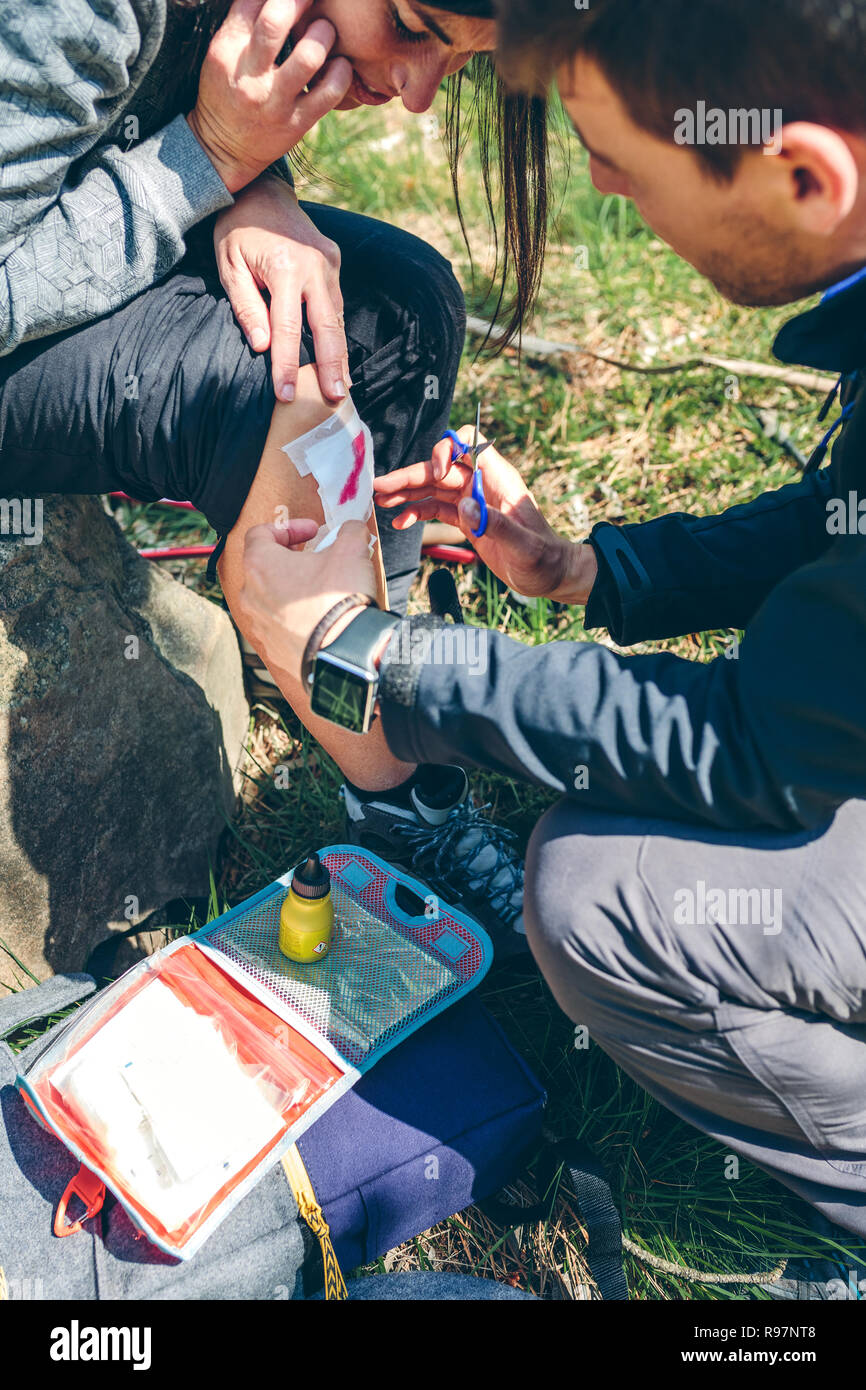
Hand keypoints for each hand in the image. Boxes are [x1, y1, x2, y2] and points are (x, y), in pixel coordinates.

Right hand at [187, 0, 351, 193]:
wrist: (223, 150)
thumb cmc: (226, 92)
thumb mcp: (223, 54)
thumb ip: (244, 22)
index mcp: (227, 50)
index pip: (252, 3)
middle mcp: (250, 76)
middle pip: (275, 22)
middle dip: (299, 1)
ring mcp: (275, 102)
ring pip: (308, 57)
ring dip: (323, 34)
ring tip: (326, 30)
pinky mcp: (297, 123)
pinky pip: (329, 93)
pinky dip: (341, 72)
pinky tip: (340, 64)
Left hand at [215, 178, 348, 401]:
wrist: (260, 189)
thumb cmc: (237, 230)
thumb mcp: (229, 266)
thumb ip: (246, 306)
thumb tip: (263, 346)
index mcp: (284, 267)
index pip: (287, 328)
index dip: (287, 364)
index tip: (287, 394)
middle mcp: (314, 266)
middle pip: (327, 327)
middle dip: (331, 366)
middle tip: (335, 398)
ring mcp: (329, 262)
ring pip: (337, 316)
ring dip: (340, 353)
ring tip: (341, 386)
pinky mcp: (334, 260)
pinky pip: (336, 302)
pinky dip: (337, 331)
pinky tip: (337, 356)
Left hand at [238, 519, 375, 682]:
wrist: (344, 653)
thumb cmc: (338, 600)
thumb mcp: (351, 550)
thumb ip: (348, 531)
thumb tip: (351, 529)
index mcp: (260, 565)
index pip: (260, 533)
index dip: (289, 527)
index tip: (312, 532)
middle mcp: (252, 594)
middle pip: (263, 566)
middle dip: (290, 559)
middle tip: (315, 558)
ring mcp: (260, 624)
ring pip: (270, 597)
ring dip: (291, 589)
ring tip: (318, 589)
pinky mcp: (273, 647)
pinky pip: (279, 625)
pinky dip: (294, 616)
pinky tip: (318, 616)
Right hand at [374, 428, 597, 603]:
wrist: (550, 575)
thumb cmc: (543, 559)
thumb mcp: (524, 546)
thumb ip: (495, 525)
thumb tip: (465, 507)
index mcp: (498, 478)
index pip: (469, 442)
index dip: (448, 449)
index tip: (436, 472)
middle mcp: (483, 484)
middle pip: (441, 468)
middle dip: (410, 475)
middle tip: (380, 486)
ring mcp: (473, 501)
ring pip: (433, 488)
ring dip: (407, 493)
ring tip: (381, 501)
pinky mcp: (468, 519)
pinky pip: (436, 508)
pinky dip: (417, 512)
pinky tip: (400, 522)